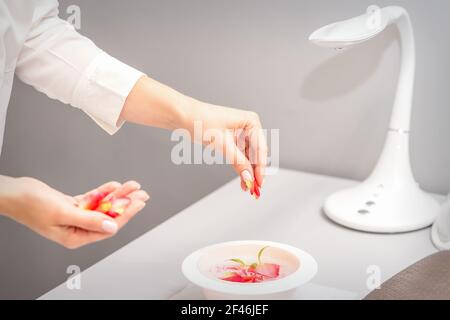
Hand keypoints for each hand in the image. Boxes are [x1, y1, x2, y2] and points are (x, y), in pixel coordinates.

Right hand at [1, 177, 148, 248]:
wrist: (13, 193)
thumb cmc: (30, 204)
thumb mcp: (63, 212)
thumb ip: (89, 220)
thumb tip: (112, 227)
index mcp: (75, 236)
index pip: (108, 227)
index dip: (126, 214)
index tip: (139, 203)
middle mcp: (77, 228)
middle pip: (108, 216)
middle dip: (126, 203)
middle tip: (141, 193)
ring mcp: (75, 216)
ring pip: (103, 206)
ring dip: (117, 195)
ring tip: (132, 186)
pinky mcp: (72, 206)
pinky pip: (93, 199)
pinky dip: (104, 192)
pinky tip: (115, 186)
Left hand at [120, 76, 267, 195]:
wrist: (183, 116)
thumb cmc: (202, 121)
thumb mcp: (223, 144)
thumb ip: (238, 162)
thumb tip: (249, 178)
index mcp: (251, 122)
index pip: (260, 149)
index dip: (261, 168)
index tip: (259, 183)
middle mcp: (249, 127)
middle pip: (256, 154)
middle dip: (255, 172)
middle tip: (254, 189)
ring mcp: (241, 133)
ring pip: (249, 157)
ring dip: (248, 172)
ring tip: (246, 187)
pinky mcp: (232, 139)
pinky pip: (240, 156)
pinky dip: (241, 167)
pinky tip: (242, 179)